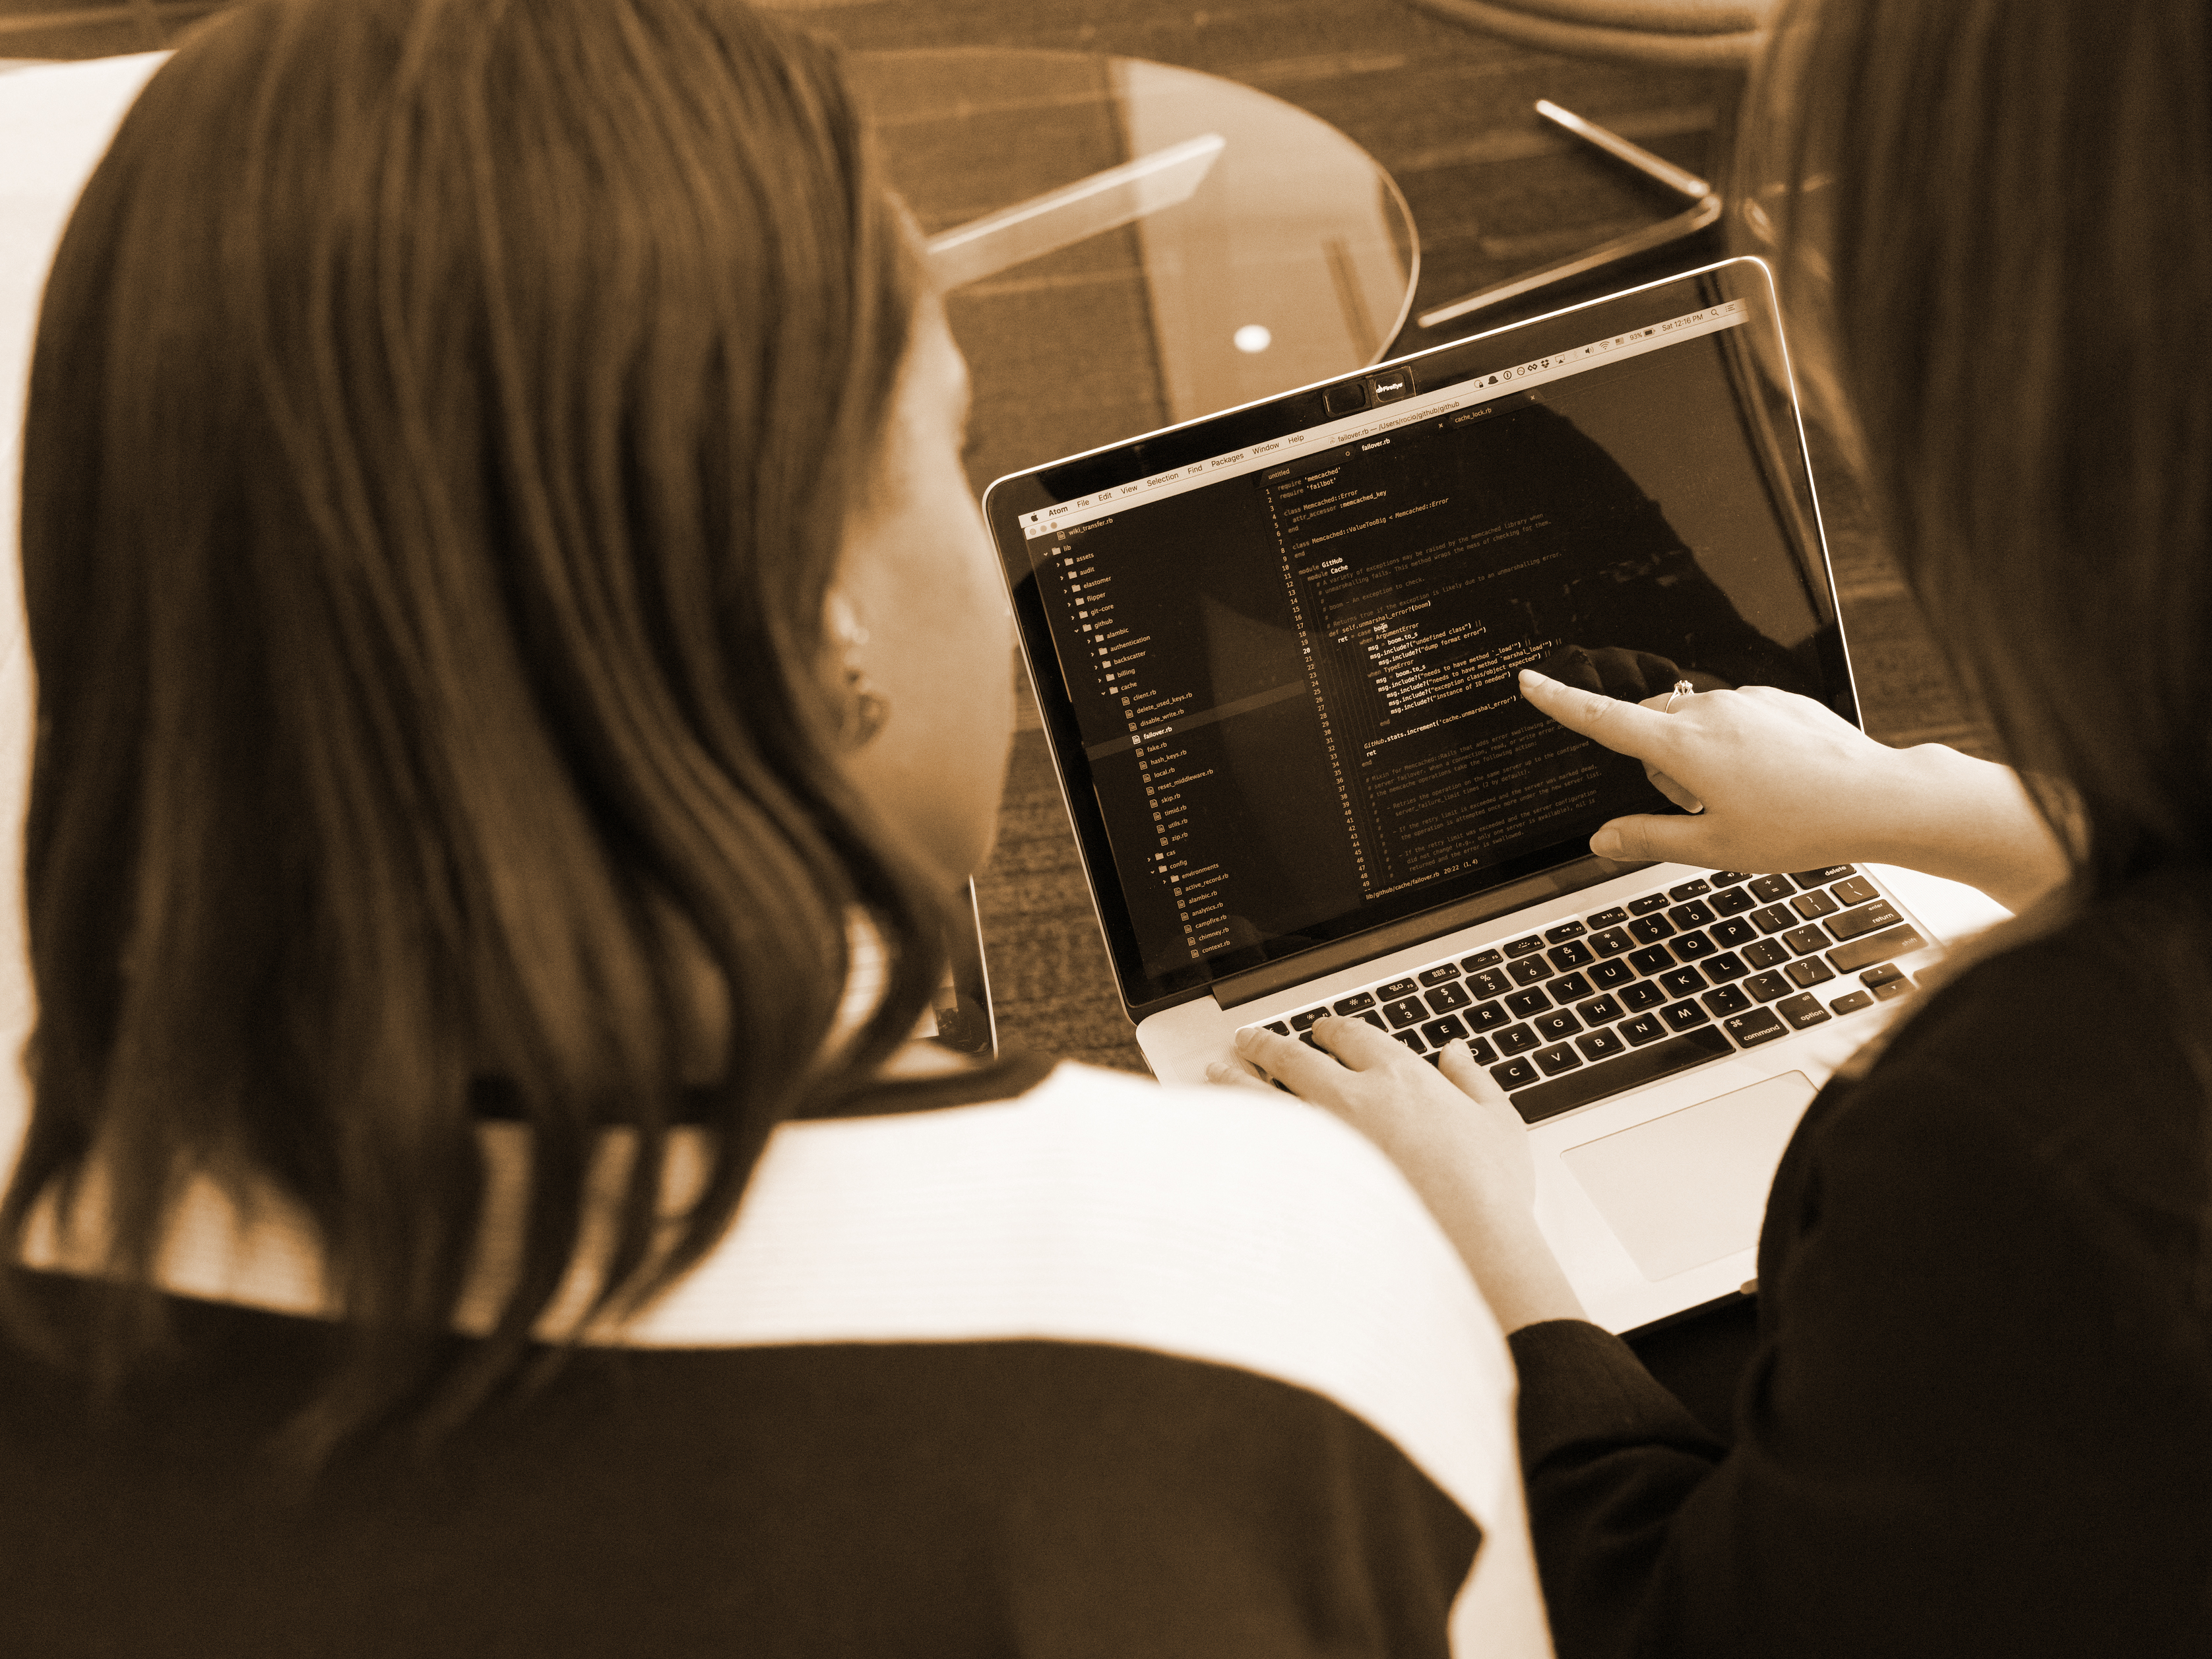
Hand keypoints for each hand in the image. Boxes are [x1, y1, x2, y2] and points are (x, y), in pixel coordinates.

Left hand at [1209, 1016, 1584, 1330]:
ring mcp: (1322, 1139)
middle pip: (1294, 1056)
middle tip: (1249, 1039)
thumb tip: (1456, 1054)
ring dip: (1236, 1078)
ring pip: (1263, 1094)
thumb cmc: (1488, 1193)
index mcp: (1400, 1076)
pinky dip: (1238, 1132)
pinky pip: (1260, 1146)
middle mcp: (1352, 1097)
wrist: (1468, 1247)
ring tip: (1218, 1071)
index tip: (1321, 1031)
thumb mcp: (1498, 1124)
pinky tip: (1225, 1130)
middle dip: (1267, 1043)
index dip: (1331, 1029)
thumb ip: (1472, 1081)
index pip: (1353, 1036)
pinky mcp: (1305, 1181)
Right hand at [1517, 669, 2068, 909]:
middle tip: (1694, 809)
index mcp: (1682, 747)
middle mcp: (1709, 711)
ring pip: (1693, 722)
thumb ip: (1647, 839)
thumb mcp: (1712, 848)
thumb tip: (1602, 840)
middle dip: (1654, 762)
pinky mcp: (1778, 700)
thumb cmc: (1798, 825)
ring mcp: (1746, 701)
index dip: (1560, 702)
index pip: (1603, 719)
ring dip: (1696, 756)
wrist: (1877, 798)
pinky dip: (1735, 745)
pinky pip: (1734, 717)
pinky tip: (1772, 780)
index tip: (1531, 682)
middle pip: (1650, 725)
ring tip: (1744, 800)